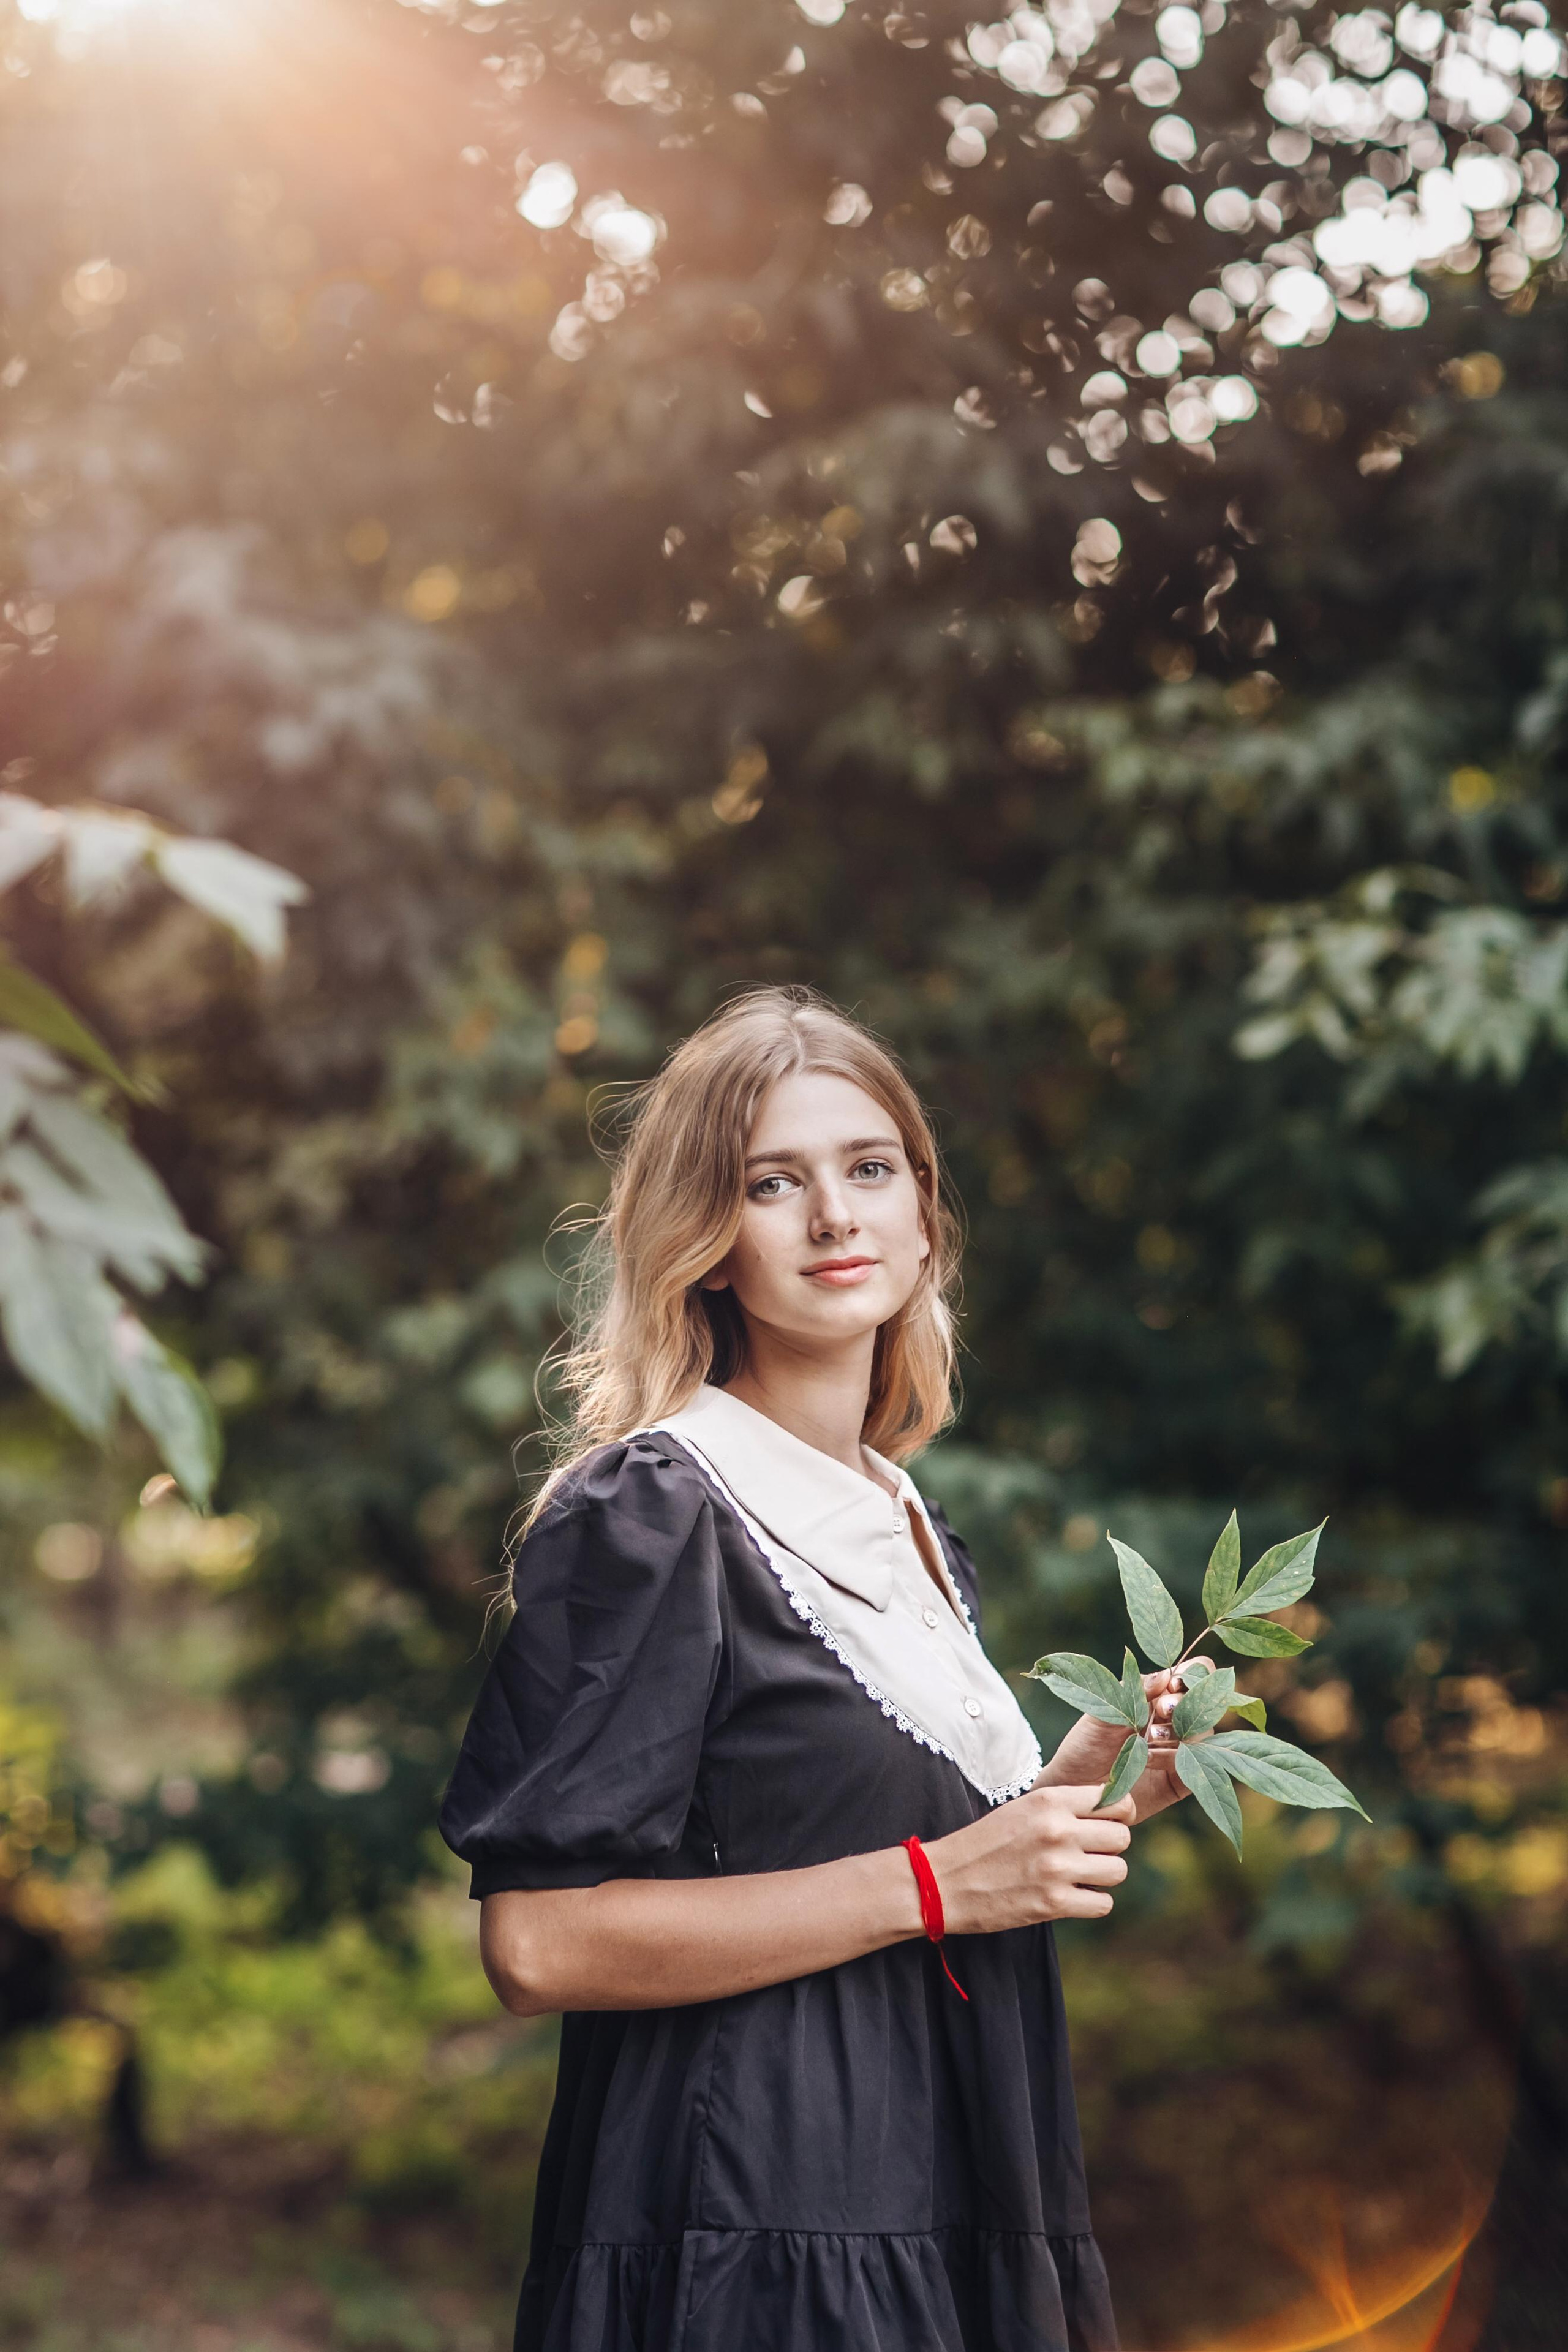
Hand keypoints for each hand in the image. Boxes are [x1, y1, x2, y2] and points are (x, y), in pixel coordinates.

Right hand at [925, 1784, 1134, 1931]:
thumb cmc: (985, 1843)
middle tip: (1090, 1854)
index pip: (1116, 1801)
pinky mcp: (1054, 1903)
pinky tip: (1071, 1896)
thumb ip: (1064, 1807)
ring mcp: (1058, 1868)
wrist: (946, 1881)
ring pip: (1118, 1871)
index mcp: (1050, 1800)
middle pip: (1122, 1837)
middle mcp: (1058, 1830)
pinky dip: (1092, 1903)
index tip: (1108, 1824)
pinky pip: (1103, 1904)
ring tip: (1080, 1876)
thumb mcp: (1023, 1809)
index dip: (1119, 1815)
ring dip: (1103, 1876)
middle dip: (1111, 1847)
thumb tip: (1109, 1812)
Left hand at [1036, 1668, 1190, 1821]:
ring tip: (1149, 1738)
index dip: (1191, 1675)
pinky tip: (1149, 1759)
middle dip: (1184, 1702)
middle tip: (1161, 1710)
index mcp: (1157, 1695)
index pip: (1191, 1674)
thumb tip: (1166, 1674)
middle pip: (1204, 1701)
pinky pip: (1193, 1765)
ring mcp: (1180, 1749)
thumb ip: (1135, 1691)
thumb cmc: (1086, 1743)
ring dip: (1179, 1730)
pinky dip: (1174, 1758)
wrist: (1076, 1787)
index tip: (1173, 1684)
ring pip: (1203, 1732)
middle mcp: (1173, 1720)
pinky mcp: (1180, 1779)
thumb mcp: (1103, 1711)